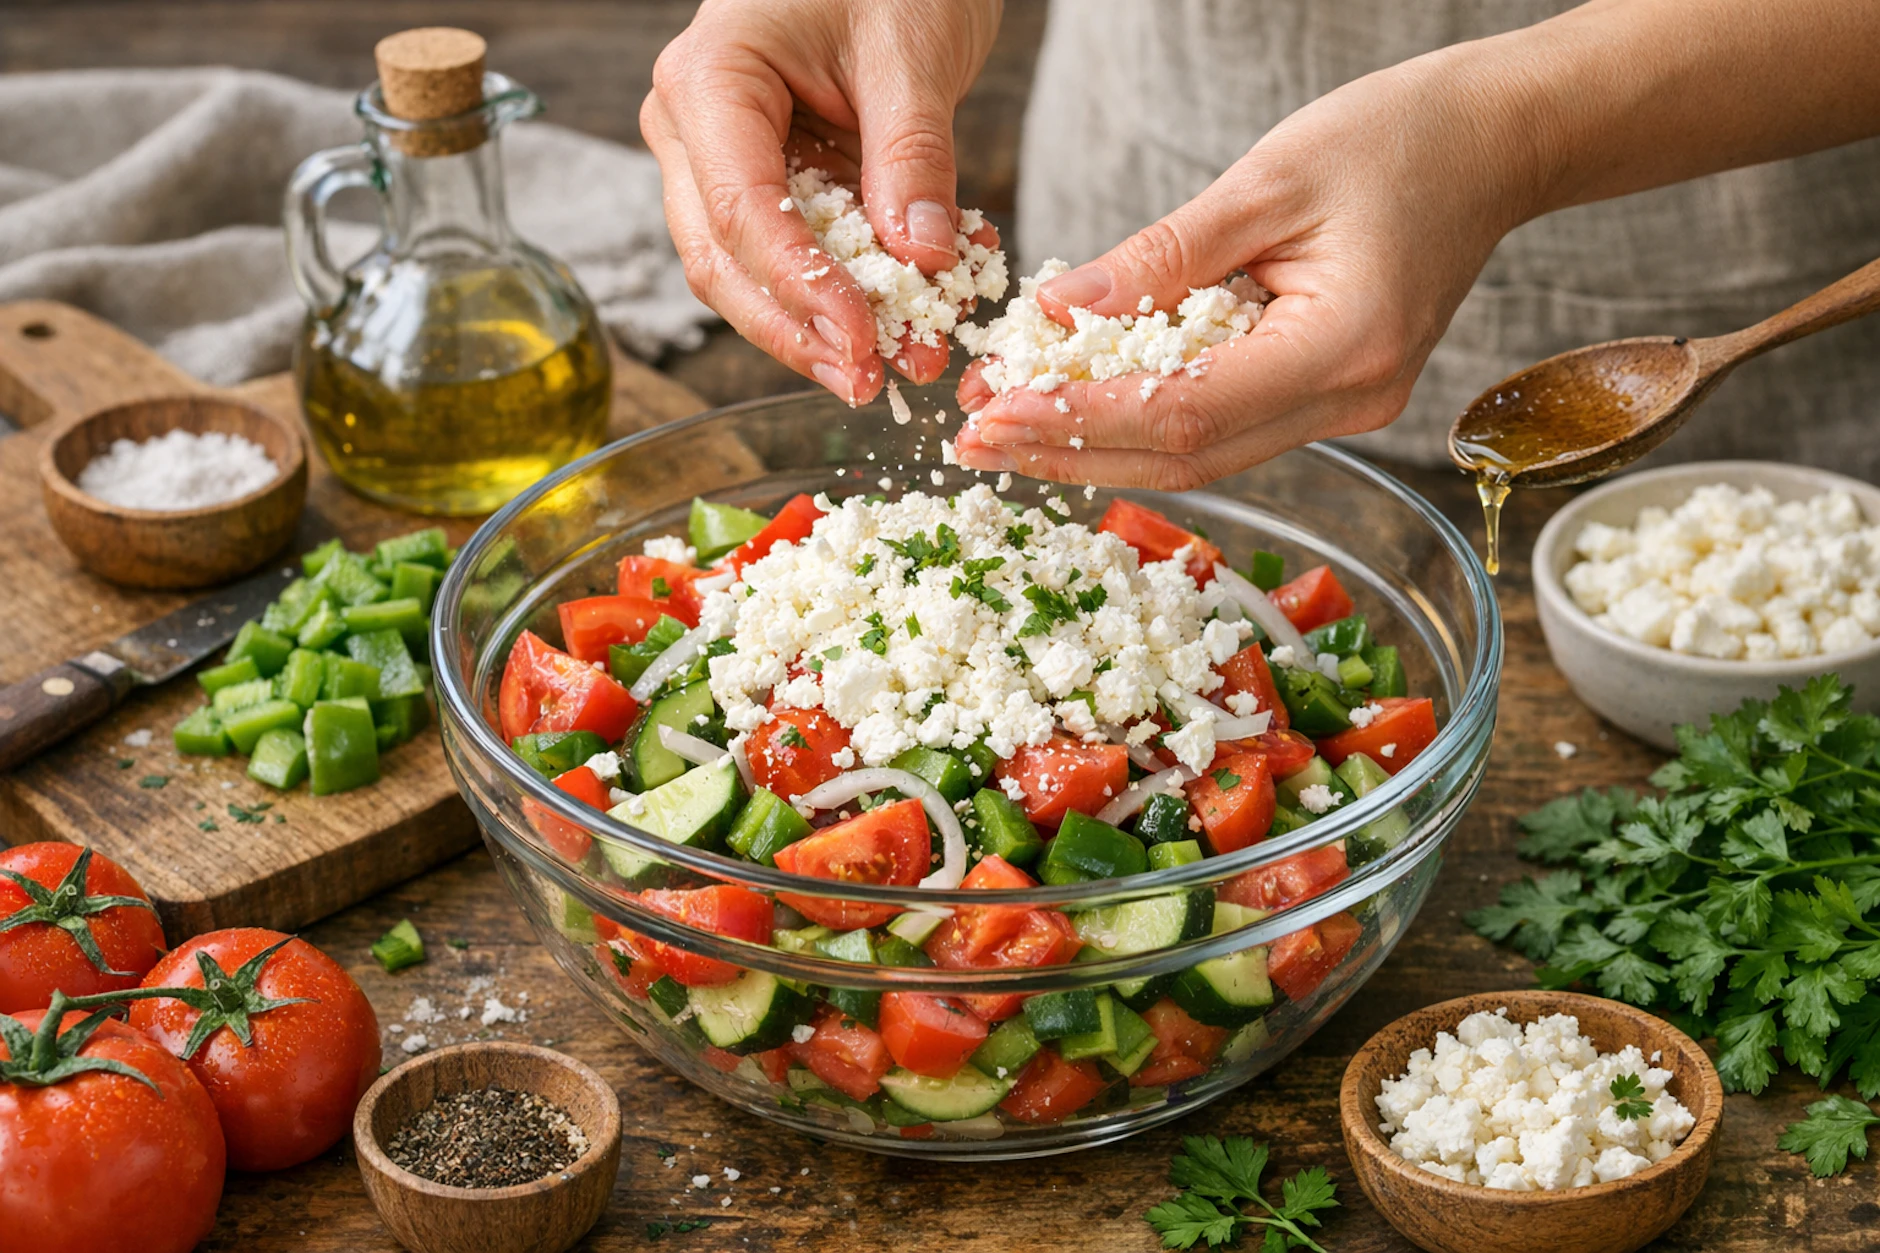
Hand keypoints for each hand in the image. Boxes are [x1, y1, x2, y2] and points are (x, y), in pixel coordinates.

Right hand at [643, 0, 1001, 404]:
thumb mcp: (913, 53)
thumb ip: (913, 158)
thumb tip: (921, 262)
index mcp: (709, 81)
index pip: (740, 211)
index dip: (801, 288)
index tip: (865, 341)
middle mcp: (694, 129)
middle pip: (726, 262)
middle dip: (800, 333)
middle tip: (874, 383)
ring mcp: (722, 161)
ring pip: (752, 274)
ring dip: (826, 327)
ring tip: (905, 361)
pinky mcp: (767, 183)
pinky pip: (799, 255)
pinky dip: (857, 289)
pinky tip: (919, 311)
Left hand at [952, 45, 1542, 488]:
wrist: (1497, 144)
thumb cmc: (1399, 140)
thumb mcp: (1268, 180)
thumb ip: (1162, 256)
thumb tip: (1059, 313)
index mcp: (1342, 349)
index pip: (1185, 413)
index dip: (1082, 422)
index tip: (997, 413)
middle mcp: (1348, 402)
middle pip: (1185, 456)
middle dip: (1072, 450)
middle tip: (974, 440)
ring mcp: (1344, 409)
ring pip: (1199, 453)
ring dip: (1098, 444)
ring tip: (1006, 426)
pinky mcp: (1328, 395)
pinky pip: (1222, 424)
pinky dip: (1143, 419)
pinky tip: (1076, 405)